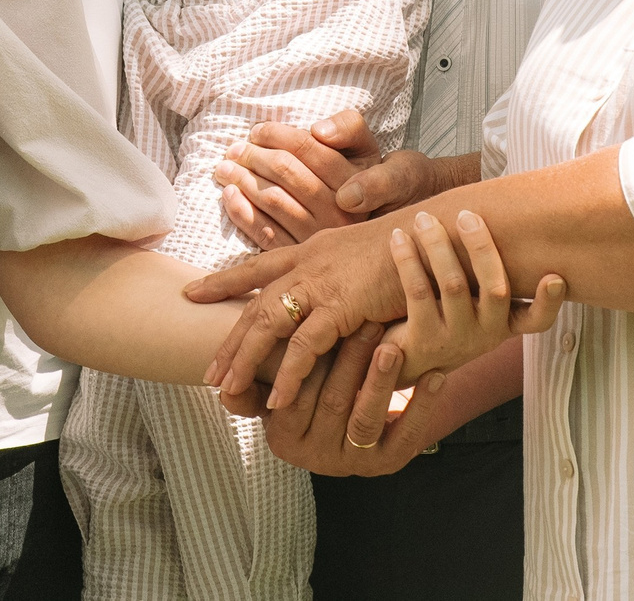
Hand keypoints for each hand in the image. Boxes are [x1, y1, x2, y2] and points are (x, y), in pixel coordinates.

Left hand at [186, 216, 409, 409]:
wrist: (440, 233)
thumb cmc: (413, 249)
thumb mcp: (366, 264)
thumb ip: (345, 286)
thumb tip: (337, 311)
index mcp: (313, 249)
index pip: (257, 265)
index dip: (224, 280)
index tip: (192, 293)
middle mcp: (310, 261)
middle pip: (256, 303)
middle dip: (229, 339)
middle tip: (207, 371)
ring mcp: (322, 280)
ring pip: (268, 323)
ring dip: (246, 360)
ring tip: (227, 392)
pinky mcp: (342, 302)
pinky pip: (305, 345)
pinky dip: (289, 374)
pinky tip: (277, 399)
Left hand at [214, 111, 437, 246]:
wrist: (407, 234)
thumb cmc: (385, 183)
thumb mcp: (374, 146)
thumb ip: (350, 129)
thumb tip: (319, 131)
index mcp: (358, 179)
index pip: (311, 149)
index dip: (279, 135)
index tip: (258, 130)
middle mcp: (342, 213)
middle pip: (287, 174)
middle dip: (255, 156)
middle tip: (236, 148)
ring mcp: (324, 239)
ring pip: (273, 202)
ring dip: (242, 181)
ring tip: (224, 167)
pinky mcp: (307, 260)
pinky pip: (267, 235)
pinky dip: (243, 214)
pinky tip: (231, 197)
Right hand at [246, 321, 447, 476]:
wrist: (352, 420)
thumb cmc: (307, 390)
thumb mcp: (277, 390)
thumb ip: (251, 384)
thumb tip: (217, 388)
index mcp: (283, 436)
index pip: (292, 395)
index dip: (305, 361)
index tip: (324, 325)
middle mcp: (315, 455)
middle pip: (330, 401)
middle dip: (347, 360)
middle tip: (366, 322)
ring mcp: (354, 460)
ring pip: (365, 418)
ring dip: (380, 380)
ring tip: (394, 347)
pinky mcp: (389, 462)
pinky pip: (408, 434)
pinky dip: (423, 403)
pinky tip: (439, 377)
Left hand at [381, 209, 565, 382]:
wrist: (405, 361)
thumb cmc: (444, 318)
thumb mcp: (473, 307)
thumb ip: (486, 278)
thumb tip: (490, 218)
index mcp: (503, 324)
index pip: (536, 321)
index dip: (549, 301)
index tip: (555, 277)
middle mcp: (486, 335)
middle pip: (496, 289)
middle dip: (482, 247)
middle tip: (467, 215)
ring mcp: (456, 340)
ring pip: (453, 284)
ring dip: (438, 245)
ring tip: (425, 219)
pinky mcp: (424, 339)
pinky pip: (418, 290)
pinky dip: (408, 259)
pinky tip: (399, 237)